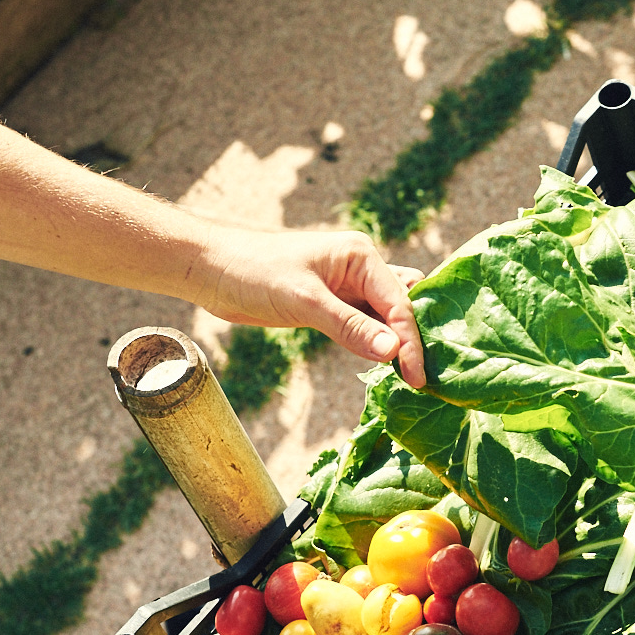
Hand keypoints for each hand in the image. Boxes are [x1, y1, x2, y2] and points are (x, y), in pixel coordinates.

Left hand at [196, 228, 425, 387]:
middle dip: (415, 337)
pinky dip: (377, 345)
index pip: (400, 303)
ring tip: (411, 377)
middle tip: (422, 377)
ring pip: (387, 317)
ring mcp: (348, 288)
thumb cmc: (253, 273)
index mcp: (360, 256)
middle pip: (404, 304)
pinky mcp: (333, 306)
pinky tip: (384, 367)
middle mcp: (361, 269)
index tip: (418, 378)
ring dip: (398, 343)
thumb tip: (393, 352)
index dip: (411, 341)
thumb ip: (350, 327)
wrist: (212, 269)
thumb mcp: (304, 302)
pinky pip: (366, 326)